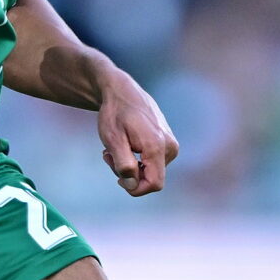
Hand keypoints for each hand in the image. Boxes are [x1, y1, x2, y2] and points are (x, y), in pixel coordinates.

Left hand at [96, 73, 179, 196]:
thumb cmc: (115, 114)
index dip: (134, 188)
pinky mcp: (168, 143)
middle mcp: (170, 147)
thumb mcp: (113, 140)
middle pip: (151, 179)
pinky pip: (153, 162)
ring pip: (151, 172)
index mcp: (157, 146)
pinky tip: (126, 145)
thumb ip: (124, 165)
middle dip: (129, 174)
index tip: (117, 177)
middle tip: (108, 156)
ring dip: (131, 166)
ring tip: (116, 147)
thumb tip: (132, 185)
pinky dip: (137, 160)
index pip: (154, 184)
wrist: (122, 91)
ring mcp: (171, 145)